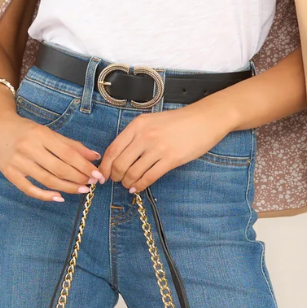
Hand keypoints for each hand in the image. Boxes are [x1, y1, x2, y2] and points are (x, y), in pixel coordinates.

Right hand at [0, 98, 105, 201]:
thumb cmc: (25, 130)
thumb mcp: (47, 132)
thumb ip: (70, 144)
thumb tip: (94, 156)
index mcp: (40, 134)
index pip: (67, 153)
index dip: (84, 165)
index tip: (97, 174)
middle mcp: (28, 148)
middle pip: (59, 168)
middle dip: (79, 177)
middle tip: (92, 183)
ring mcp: (18, 162)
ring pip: (47, 180)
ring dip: (67, 187)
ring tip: (81, 190)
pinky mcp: (9, 173)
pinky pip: (29, 189)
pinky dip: (45, 195)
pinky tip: (59, 197)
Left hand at [98, 102, 233, 192]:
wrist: (204, 119)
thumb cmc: (178, 122)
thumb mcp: (151, 122)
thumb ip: (135, 136)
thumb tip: (120, 155)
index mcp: (137, 125)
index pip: (112, 149)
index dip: (105, 166)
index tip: (103, 175)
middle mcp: (144, 136)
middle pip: (120, 163)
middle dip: (115, 177)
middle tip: (116, 181)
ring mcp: (158, 148)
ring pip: (132, 173)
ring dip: (127, 182)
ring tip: (128, 185)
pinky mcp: (171, 159)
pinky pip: (149, 177)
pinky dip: (140, 186)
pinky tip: (137, 188)